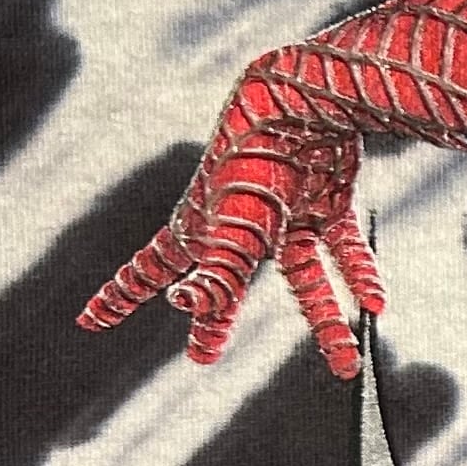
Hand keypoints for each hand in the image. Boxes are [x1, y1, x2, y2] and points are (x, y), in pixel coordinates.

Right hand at [79, 65, 384, 377]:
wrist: (304, 99)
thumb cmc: (257, 162)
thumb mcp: (236, 228)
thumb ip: (217, 273)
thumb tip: (184, 305)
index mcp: (201, 226)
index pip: (150, 269)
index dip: (120, 296)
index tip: (89, 322)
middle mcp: (240, 224)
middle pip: (221, 283)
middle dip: (211, 320)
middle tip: (201, 357)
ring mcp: (286, 213)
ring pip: (304, 280)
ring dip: (326, 322)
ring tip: (344, 366)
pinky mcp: (327, 200)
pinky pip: (344, 248)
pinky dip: (361, 274)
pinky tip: (377, 304)